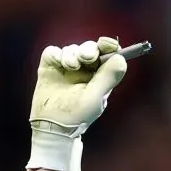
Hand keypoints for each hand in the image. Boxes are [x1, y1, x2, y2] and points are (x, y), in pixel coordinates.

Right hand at [26, 37, 127, 170]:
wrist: (53, 126)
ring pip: (72, 48)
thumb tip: (121, 58)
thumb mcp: (95, 97)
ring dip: (71, 54)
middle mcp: (85, 69)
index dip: (109, 46)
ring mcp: (67, 67)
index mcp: (100, 76)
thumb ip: (108, 78)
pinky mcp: (50, 67)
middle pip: (90, 48)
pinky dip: (55, 53)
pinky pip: (53, 51)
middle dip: (89, 49)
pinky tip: (58, 63)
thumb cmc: (78, 116)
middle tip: (86, 58)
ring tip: (70, 66)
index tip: (108, 44)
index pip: (108, 55)